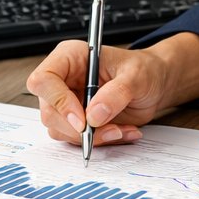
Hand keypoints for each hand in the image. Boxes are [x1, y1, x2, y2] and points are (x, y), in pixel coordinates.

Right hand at [25, 41, 173, 147]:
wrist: (153, 85)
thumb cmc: (143, 70)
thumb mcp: (136, 76)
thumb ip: (116, 93)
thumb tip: (94, 114)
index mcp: (70, 57)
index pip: (44, 79)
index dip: (58, 101)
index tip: (82, 120)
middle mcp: (63, 80)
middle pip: (49, 111)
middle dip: (79, 128)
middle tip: (110, 130)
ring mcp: (67, 102)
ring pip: (60, 130)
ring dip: (92, 137)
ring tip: (121, 129)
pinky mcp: (76, 120)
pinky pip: (76, 139)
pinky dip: (99, 141)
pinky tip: (120, 131)